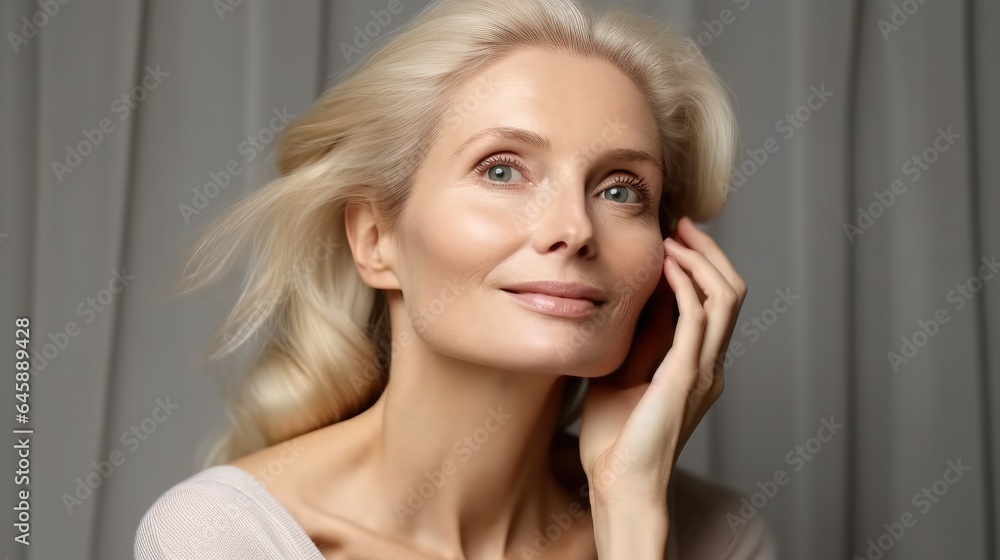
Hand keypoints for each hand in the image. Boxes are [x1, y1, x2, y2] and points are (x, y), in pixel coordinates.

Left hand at [578, 217, 747, 503]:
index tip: (674, 237)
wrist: (618, 481)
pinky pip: (698, 317)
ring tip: (676, 236)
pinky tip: (667, 264)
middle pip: (730, 292)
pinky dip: (686, 283)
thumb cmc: (614, 436)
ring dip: (702, 260)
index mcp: (698, 366)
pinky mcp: (686, 376)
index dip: (700, 265)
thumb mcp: (624, 371)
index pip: (713, 303)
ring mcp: (703, 370)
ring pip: (724, 298)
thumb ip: (639, 337)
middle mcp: (709, 365)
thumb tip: (639, 294)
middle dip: (709, 253)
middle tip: (682, 224)